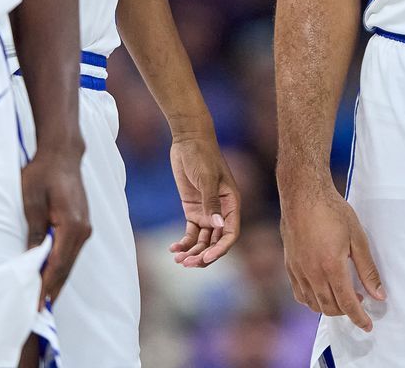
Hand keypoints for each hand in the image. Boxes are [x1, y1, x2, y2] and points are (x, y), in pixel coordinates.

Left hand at [21, 148, 91, 302]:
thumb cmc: (41, 174)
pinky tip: (48, 276)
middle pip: (65, 269)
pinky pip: (69, 253)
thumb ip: (34, 233)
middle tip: (36, 315)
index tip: (34, 308)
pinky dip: (59, 267)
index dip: (45, 289)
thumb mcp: (30, 203)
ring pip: (68, 263)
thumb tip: (31, 262)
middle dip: (51, 292)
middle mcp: (83, 231)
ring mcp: (85, 229)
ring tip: (41, 302)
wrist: (61, 153)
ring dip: (55, 281)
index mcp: (72, 227)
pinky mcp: (81, 225)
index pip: (57, 266)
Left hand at [167, 135, 241, 266]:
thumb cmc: (202, 155)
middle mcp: (221, 211)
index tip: (205, 258)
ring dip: (192, 251)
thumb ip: (211, 202)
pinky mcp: (193, 209)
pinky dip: (183, 242)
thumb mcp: (207, 178)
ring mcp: (207, 211)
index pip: (230, 234)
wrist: (188, 140)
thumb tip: (218, 225)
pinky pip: (191, 232)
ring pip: (203, 240)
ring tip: (177, 260)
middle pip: (215, 241)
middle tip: (186, 264)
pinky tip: (173, 248)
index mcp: (231, 204)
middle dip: (203, 255)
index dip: (220, 249)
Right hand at [280, 185, 384, 331]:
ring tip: (344, 296)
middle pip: (329, 307)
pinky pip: (300, 293)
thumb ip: (367, 270)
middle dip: (346, 313)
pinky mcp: (289, 265)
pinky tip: (322, 291)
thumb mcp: (358, 238)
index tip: (368, 326)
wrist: (303, 194)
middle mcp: (312, 273)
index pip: (347, 303)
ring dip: (330, 307)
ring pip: (313, 304)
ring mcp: (298, 270)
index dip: (359, 318)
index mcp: (331, 266)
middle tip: (359, 304)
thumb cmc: (332, 211)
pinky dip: (312, 300)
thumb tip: (378, 295)